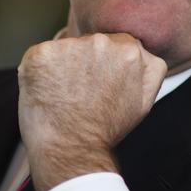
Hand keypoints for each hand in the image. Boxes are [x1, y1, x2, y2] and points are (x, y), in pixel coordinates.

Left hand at [17, 32, 166, 190]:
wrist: (71, 149)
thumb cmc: (106, 128)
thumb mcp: (144, 100)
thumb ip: (150, 69)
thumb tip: (143, 51)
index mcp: (128, 49)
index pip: (114, 44)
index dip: (105, 65)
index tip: (99, 84)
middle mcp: (100, 41)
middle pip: (89, 43)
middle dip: (85, 62)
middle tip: (82, 92)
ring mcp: (68, 46)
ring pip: (65, 49)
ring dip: (63, 66)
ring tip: (65, 94)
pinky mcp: (40, 54)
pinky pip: (40, 56)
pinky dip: (40, 72)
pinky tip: (47, 92)